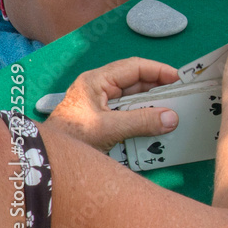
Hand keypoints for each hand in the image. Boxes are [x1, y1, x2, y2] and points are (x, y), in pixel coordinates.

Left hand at [44, 58, 180, 151]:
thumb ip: (141, 121)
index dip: (158, 70)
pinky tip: (155, 123)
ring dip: (151, 104)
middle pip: (135, 82)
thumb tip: (172, 118)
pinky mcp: (102, 119)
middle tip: (180, 95)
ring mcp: (100, 104)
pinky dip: (143, 116)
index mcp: (96, 81)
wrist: (47, 161)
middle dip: (158, 88)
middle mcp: (99, 88)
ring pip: (133, 98)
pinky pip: (128, 112)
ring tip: (172, 109)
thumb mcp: (108, 129)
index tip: (179, 79)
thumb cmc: (72, 138)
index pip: (134, 67)